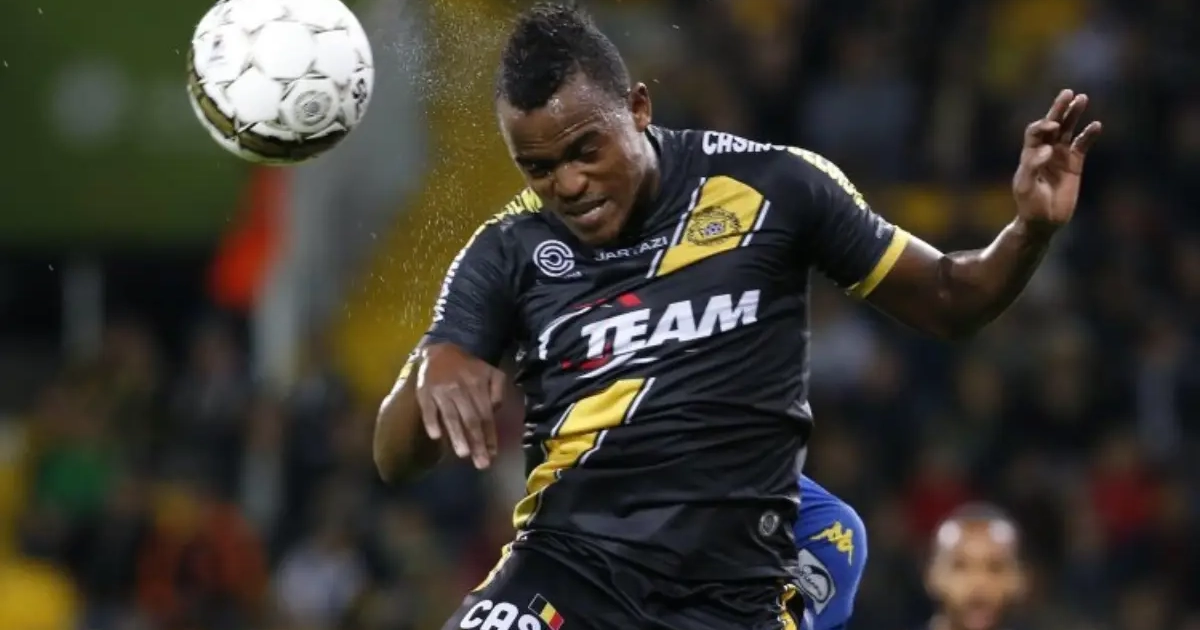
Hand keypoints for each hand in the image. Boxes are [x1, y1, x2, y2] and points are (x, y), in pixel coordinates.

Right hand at [415, 343, 505, 468]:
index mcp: (478, 385)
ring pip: (451, 416)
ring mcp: (441, 390)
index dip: (490, 436)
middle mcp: (460, 388)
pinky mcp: (424, 392)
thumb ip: (498, 390)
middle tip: (481, 464)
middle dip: (477, 443)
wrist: (439, 351)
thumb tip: (495, 411)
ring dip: (457, 436)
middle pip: (471, 419)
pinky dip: (432, 422)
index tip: (492, 455)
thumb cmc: (468, 368)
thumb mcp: (490, 372)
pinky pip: (428, 409)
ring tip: (463, 454)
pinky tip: (436, 436)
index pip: (486, 415)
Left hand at [1012, 89, 1102, 231]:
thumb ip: (1033, 166)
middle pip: (1052, 125)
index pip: (1035, 132)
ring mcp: (1060, 156)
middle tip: (1068, 93)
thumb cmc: (1030, 205)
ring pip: (1068, 130)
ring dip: (1074, 115)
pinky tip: (1096, 125)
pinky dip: (1089, 135)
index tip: (1052, 128)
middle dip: (1059, 109)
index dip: (1043, 126)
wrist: (1044, 222)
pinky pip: (1083, 145)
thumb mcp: (1026, 187)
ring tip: (1082, 98)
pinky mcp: (1075, 164)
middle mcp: (1045, 151)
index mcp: (1029, 154)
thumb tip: (1049, 149)